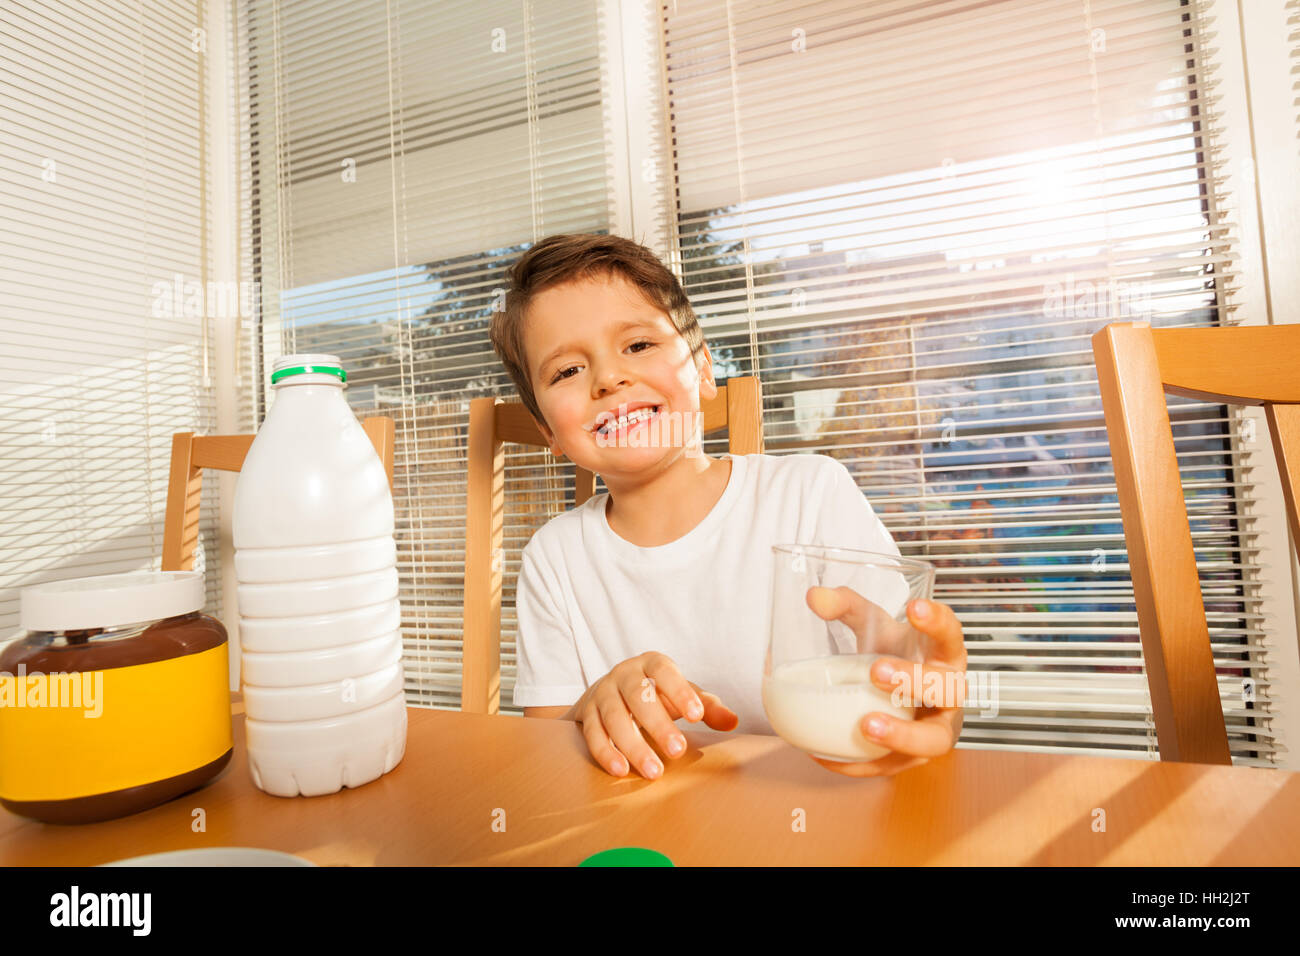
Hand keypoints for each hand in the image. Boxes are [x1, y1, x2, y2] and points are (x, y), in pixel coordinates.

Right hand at [570, 652, 738, 779]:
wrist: (609, 693)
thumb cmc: (655, 694)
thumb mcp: (681, 695)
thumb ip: (706, 707)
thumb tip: (732, 721)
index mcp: (650, 664)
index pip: (664, 671)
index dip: (680, 692)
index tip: (697, 717)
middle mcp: (623, 674)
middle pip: (638, 696)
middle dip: (658, 725)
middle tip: (677, 751)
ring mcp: (602, 693)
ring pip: (614, 718)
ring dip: (633, 745)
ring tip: (654, 771)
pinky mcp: (586, 714)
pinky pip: (593, 734)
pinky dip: (606, 753)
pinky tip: (622, 770)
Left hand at [804, 586, 966, 777]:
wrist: (897, 693)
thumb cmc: (894, 654)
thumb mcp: (874, 625)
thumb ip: (846, 606)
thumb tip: (815, 597)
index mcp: (944, 654)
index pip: (951, 634)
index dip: (937, 621)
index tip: (913, 607)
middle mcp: (949, 694)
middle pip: (948, 690)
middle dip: (916, 681)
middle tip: (877, 671)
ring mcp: (936, 728)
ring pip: (933, 739)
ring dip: (902, 735)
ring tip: (867, 725)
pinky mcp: (913, 758)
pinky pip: (893, 766)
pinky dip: (861, 764)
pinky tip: (827, 755)